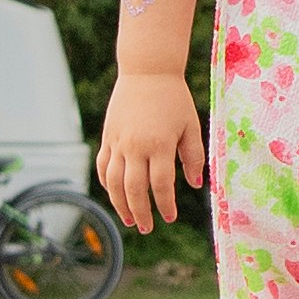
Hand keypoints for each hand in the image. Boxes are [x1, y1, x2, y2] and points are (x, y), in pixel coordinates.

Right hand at [98, 76, 204, 234]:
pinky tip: (115, 195)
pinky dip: (107, 184)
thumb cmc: (174, 99)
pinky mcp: (108, 137)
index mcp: (159, 144)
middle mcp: (135, 146)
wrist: (147, 71)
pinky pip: (103, 166)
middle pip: (134, 189)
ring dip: (119, 204)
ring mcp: (118, 142)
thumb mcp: (191, 126)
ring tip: (129, 219)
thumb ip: (193, 156)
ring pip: (113, 182)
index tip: (170, 217)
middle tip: (146, 228)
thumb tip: (195, 185)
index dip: (165, 205)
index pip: (160, 185)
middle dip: (140, 212)